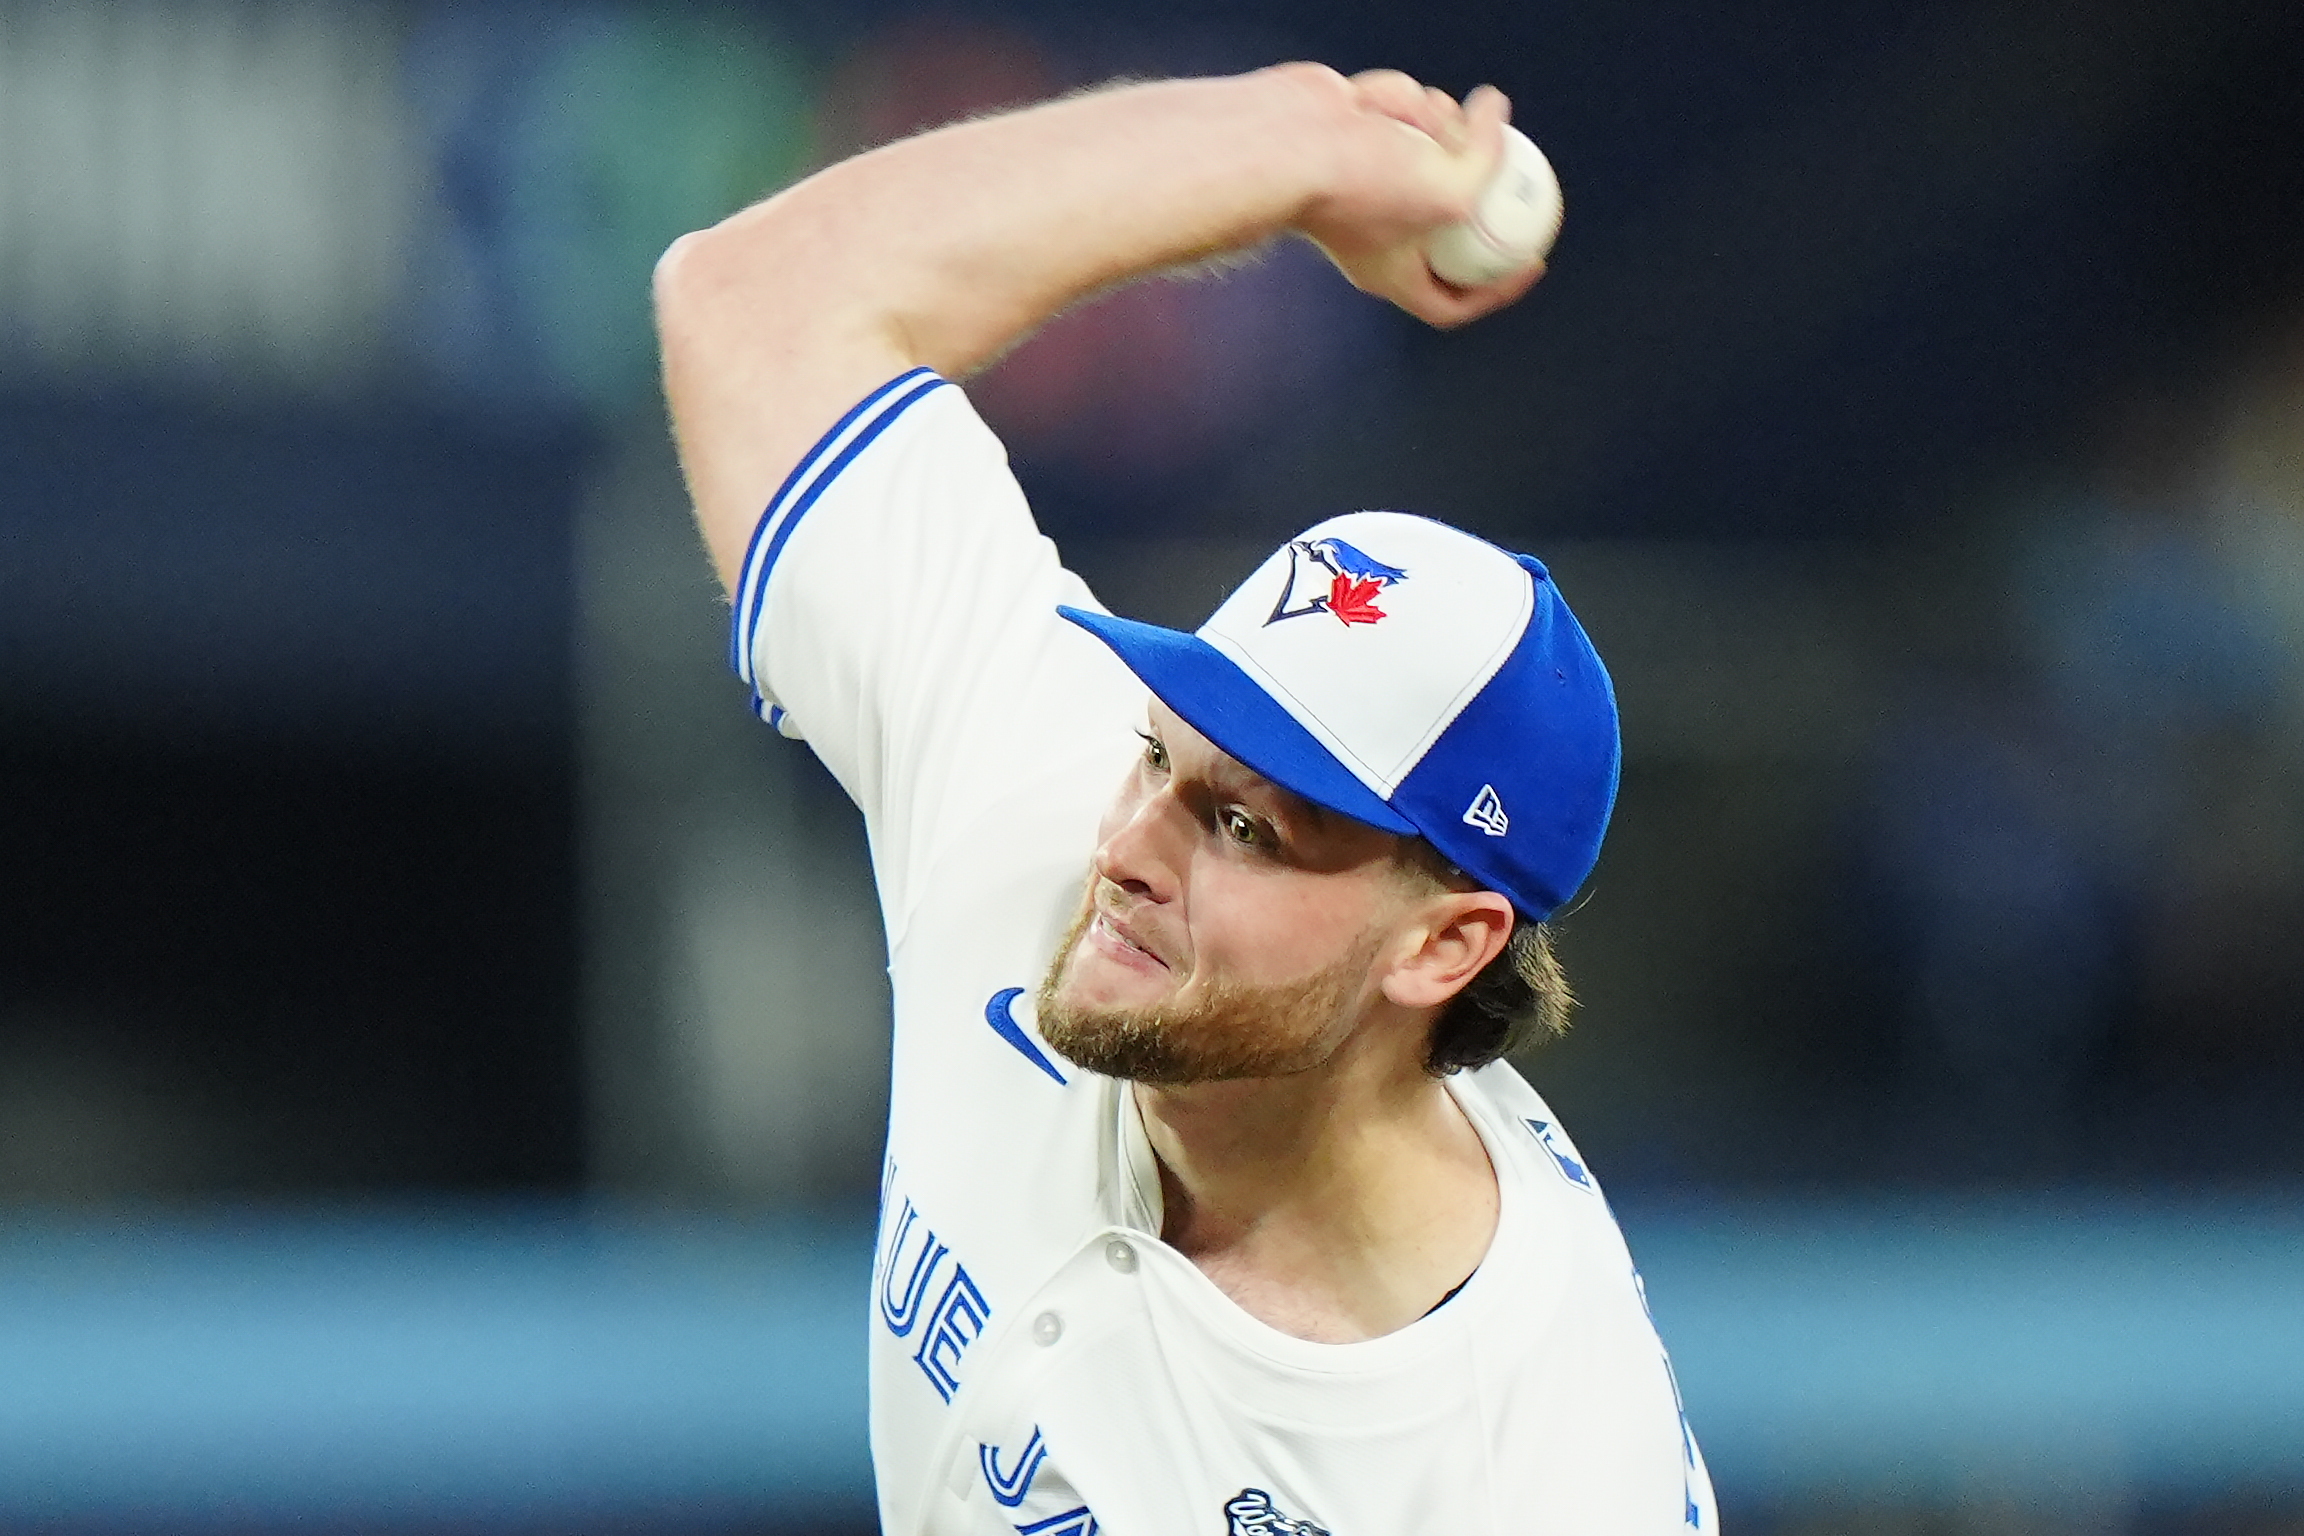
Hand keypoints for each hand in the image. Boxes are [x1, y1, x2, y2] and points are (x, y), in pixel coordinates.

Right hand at [1293, 70, 1544, 326]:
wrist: (1288, 142)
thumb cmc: (1358, 183)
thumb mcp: (1452, 187)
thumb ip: (1489, 156)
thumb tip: (1496, 112)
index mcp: (1393, 276)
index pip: (1452, 303)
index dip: (1498, 290)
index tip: (1530, 260)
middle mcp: (1380, 238)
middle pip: (1451, 224)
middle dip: (1479, 187)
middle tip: (1510, 166)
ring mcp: (1369, 187)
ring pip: (1435, 156)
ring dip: (1445, 133)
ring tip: (1428, 122)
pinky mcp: (1360, 143)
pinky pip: (1407, 120)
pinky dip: (1410, 108)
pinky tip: (1392, 105)